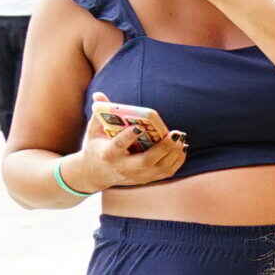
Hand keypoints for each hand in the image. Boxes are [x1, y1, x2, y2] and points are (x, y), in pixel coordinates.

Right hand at [68, 94, 186, 189]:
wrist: (96, 173)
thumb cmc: (97, 146)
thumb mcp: (93, 131)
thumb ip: (99, 113)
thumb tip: (98, 94)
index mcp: (108, 154)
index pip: (119, 146)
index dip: (128, 137)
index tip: (139, 126)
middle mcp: (124, 168)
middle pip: (146, 161)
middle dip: (162, 148)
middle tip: (174, 133)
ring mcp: (137, 176)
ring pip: (160, 168)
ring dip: (173, 153)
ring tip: (180, 137)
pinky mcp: (147, 179)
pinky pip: (167, 172)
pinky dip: (177, 160)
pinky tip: (180, 146)